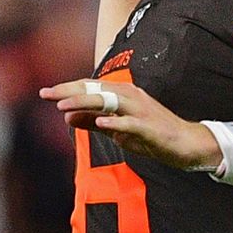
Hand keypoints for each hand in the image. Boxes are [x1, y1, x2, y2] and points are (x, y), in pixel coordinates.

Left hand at [39, 78, 221, 169]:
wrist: (187, 144)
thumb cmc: (151, 135)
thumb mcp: (117, 129)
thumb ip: (93, 122)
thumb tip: (67, 117)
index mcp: (121, 95)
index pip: (89, 87)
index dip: (66, 89)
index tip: (44, 92)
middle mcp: (130, 97)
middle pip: (95, 90)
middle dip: (68, 91)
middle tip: (45, 94)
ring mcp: (140, 110)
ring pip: (108, 102)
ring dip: (84, 103)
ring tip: (62, 106)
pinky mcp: (150, 127)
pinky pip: (130, 123)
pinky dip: (114, 122)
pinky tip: (98, 123)